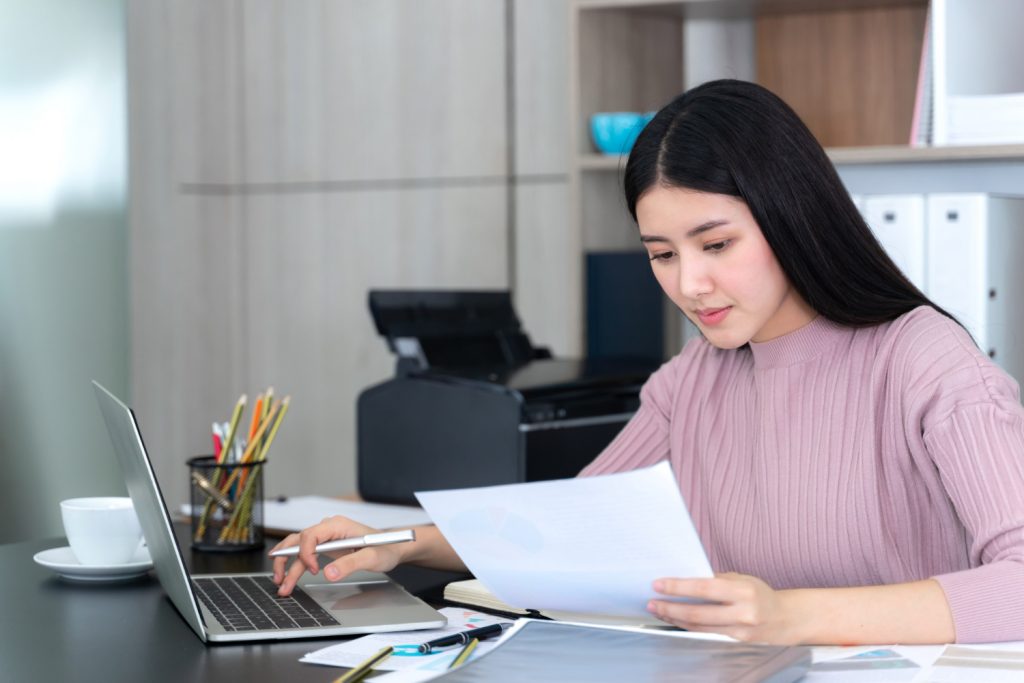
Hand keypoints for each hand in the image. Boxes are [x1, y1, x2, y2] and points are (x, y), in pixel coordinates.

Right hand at [270, 516, 406, 596]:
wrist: (393, 548)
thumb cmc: (385, 548)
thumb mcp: (371, 557)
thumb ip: (350, 564)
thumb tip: (329, 573)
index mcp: (338, 525)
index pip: (311, 535)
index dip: (306, 552)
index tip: (313, 570)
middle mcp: (329, 529)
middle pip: (298, 541)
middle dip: (286, 560)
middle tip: (280, 579)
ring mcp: (326, 538)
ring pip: (298, 549)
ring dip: (287, 566)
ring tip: (280, 584)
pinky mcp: (326, 548)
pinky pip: (306, 555)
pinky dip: (295, 566)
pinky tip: (287, 577)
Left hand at [646, 572, 802, 643]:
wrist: (785, 619)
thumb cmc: (759, 594)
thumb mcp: (742, 579)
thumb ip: (716, 580)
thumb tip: (685, 578)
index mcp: (743, 591)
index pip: (704, 589)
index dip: (678, 587)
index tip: (658, 585)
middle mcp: (743, 613)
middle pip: (698, 613)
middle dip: (670, 608)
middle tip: (651, 603)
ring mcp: (740, 631)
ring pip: (699, 627)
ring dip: (675, 619)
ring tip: (658, 611)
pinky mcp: (737, 643)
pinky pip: (707, 634)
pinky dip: (689, 627)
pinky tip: (676, 621)